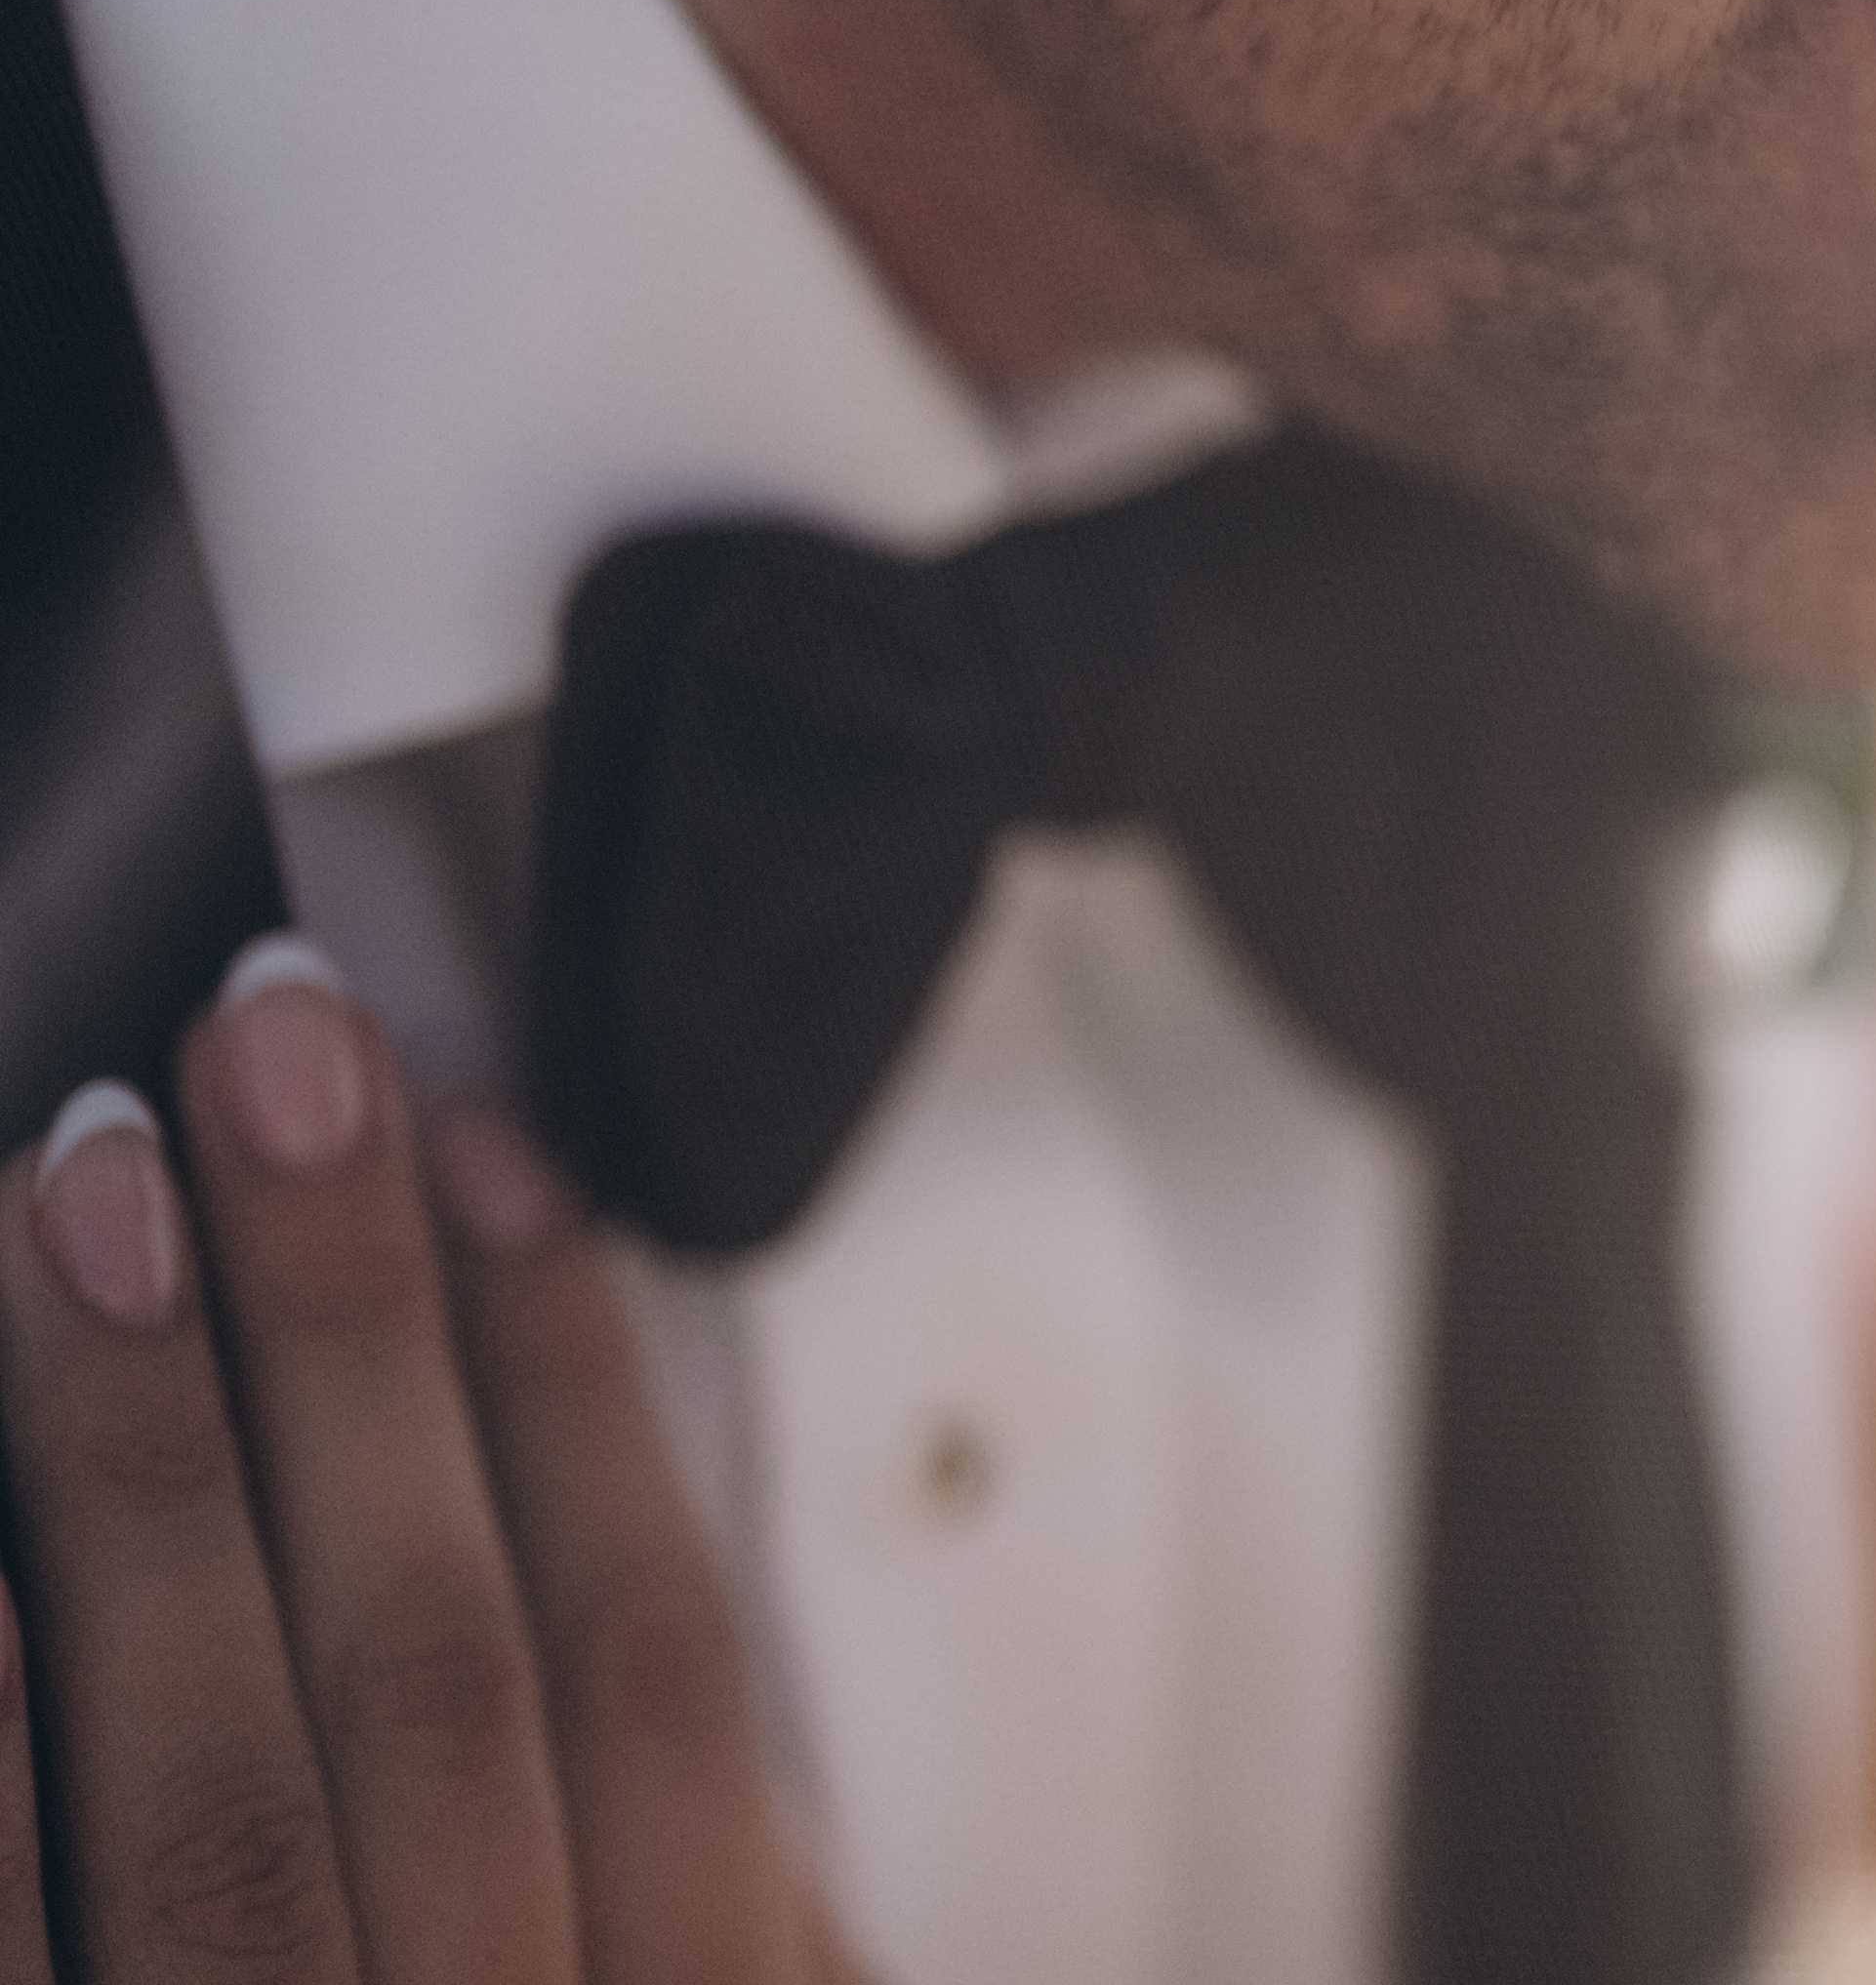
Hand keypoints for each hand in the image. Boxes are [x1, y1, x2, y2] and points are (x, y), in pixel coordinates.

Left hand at [0, 943, 852, 1982]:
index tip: (492, 1137)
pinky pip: (6, 1961)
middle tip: (279, 1050)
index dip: (571, 1378)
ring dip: (148, 1460)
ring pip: (224, 1793)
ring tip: (87, 1179)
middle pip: (438, 1674)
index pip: (650, 1661)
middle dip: (355, 1334)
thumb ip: (734, 1911)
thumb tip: (663, 1569)